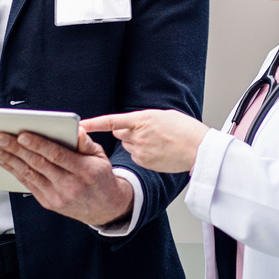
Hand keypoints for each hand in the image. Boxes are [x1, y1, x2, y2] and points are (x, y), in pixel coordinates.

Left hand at [0, 129, 133, 225]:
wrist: (105, 208)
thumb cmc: (101, 178)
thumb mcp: (101, 157)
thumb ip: (86, 143)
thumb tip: (75, 130)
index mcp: (84, 171)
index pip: (57, 155)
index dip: (38, 145)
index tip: (22, 135)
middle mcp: (70, 185)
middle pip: (38, 164)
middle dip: (16, 150)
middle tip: (0, 138)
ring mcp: (57, 196)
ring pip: (29, 175)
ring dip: (10, 160)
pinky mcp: (48, 203)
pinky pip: (28, 185)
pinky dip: (14, 172)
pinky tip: (5, 161)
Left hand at [80, 110, 209, 172]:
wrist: (199, 149)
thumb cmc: (185, 130)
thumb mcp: (163, 116)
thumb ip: (142, 120)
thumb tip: (130, 125)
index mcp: (142, 119)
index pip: (111, 121)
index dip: (93, 123)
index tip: (79, 126)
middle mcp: (138, 136)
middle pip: (119, 134)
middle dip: (126, 132)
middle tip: (145, 131)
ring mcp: (140, 151)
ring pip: (128, 145)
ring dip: (135, 143)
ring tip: (156, 142)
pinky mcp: (144, 162)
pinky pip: (135, 156)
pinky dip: (142, 153)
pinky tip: (157, 151)